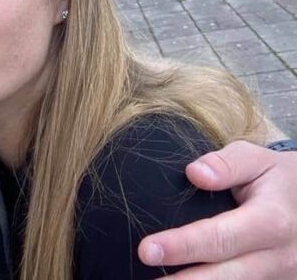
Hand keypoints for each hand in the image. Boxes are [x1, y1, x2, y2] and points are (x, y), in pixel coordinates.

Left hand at [138, 140, 296, 277]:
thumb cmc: (278, 179)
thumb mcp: (258, 159)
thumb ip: (227, 163)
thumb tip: (194, 173)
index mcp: (271, 221)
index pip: (219, 238)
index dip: (181, 246)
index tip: (147, 250)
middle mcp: (278, 258)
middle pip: (225, 278)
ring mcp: (280, 279)